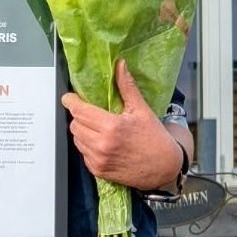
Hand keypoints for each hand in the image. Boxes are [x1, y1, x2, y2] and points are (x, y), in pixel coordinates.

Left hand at [62, 59, 185, 190]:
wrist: (165, 168)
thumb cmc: (155, 139)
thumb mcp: (141, 110)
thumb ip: (126, 86)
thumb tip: (119, 65)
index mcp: (111, 127)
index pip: (78, 110)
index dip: (71, 101)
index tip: (70, 97)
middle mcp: (102, 144)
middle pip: (74, 124)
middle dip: (80, 116)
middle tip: (92, 114)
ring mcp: (99, 159)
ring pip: (76, 138)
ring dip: (82, 131)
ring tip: (98, 129)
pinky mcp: (98, 171)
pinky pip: (82, 153)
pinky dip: (87, 146)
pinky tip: (102, 143)